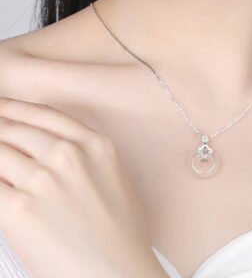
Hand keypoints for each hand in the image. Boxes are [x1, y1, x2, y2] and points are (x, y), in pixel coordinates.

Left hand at [0, 97, 166, 277]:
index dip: (15, 108)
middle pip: (15, 129)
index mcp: (97, 145)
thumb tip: (50, 146)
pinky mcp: (19, 210)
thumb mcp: (115, 179)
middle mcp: (70, 155)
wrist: (118, 272)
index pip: (44, 114)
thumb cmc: (122, 232)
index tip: (2, 107)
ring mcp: (43, 179)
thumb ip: (88, 154)